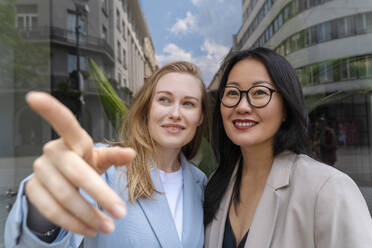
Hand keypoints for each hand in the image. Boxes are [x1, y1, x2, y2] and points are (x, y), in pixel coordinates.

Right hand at [25, 91, 134, 236]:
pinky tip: (89, 229)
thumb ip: (113, 155)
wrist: (64, 181)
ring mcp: (40, 171)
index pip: (62, 122)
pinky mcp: (33, 190)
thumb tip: (131, 153)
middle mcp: (53, 152)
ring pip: (65, 197)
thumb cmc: (84, 163)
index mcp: (72, 140)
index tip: (34, 97)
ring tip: (109, 226)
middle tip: (120, 213)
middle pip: (77, 174)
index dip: (50, 110)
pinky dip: (73, 223)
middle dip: (101, 195)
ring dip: (89, 215)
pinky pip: (53, 211)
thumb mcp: (99, 158)